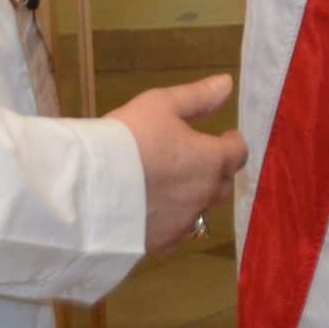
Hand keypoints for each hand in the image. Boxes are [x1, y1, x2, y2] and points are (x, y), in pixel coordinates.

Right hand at [104, 74, 248, 254]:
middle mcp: (204, 195)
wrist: (90, 186)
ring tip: (173, 187)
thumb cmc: (128, 138)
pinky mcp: (161, 243)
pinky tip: (158, 215)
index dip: (233, 143)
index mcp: (210, 160)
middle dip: (216, 172)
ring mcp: (184, 223)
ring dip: (194, 198)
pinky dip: (172, 224)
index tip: (224, 136)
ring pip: (200, 211)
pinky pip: (176, 236)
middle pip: (223, 186)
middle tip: (197, 160)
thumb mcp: (161, 104)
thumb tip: (227, 84)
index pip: (238, 154)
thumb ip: (198, 97)